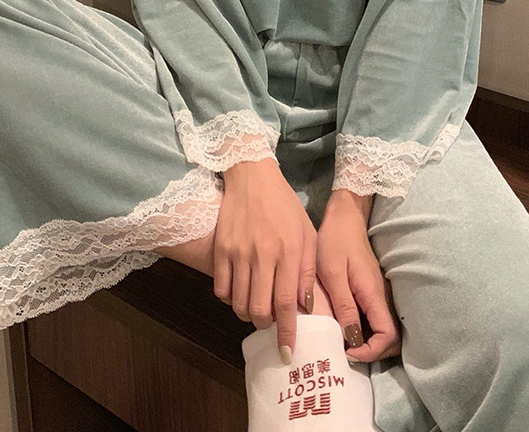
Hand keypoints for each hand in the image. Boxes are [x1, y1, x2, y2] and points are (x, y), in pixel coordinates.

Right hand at [213, 157, 317, 359]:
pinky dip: (230, 300)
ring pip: (239, 303)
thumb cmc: (284, 205)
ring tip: (256, 308)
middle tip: (270, 324)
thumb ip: (308, 269)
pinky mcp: (220, 249)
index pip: (287, 302)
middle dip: (265, 326)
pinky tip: (240, 292)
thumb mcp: (307, 233)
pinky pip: (221, 290)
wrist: (252, 177)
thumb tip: (305, 305)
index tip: (287, 352)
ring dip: (248, 314)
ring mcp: (238, 252)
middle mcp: (262, 254)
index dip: (287, 331)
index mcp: (289, 250)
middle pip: (259, 309)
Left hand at [316, 189, 400, 361]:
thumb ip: (343, 305)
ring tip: (343, 345)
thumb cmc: (335, 241)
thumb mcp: (332, 273)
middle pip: (391, 337)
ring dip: (368, 343)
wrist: (344, 218)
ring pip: (384, 330)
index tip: (347, 351)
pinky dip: (365, 331)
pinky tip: (344, 329)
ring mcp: (378, 294)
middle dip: (372, 352)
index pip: (388, 335)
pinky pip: (374, 319)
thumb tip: (351, 339)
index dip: (371, 350)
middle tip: (345, 353)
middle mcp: (381, 297)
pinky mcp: (371, 291)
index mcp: (373, 294)